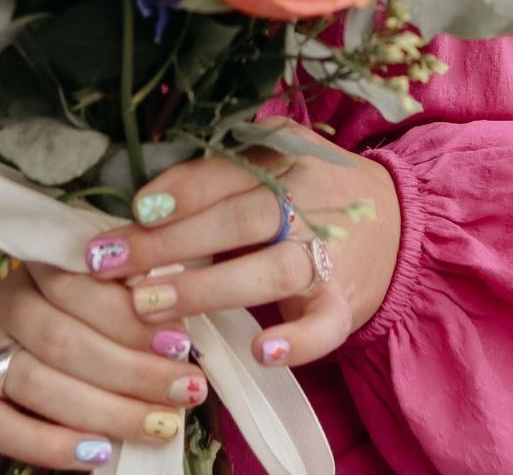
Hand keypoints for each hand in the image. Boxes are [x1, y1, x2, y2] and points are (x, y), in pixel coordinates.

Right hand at [0, 258, 207, 466]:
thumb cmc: (62, 308)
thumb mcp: (89, 283)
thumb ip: (126, 290)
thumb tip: (176, 310)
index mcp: (34, 262)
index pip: (79, 284)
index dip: (130, 317)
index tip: (181, 342)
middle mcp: (1, 302)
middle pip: (63, 339)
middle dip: (132, 371)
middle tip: (185, 390)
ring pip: (37, 384)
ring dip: (107, 411)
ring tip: (159, 424)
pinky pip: (1, 428)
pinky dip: (52, 446)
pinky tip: (99, 454)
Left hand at [81, 119, 401, 366]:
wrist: (397, 225)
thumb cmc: (310, 193)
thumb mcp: (273, 161)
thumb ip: (221, 171)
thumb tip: (142, 197)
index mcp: (283, 159)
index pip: (223, 172)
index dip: (177, 191)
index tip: (132, 213)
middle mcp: (306, 201)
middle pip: (238, 218)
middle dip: (170, 244)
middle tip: (115, 266)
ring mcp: (329, 254)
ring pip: (269, 268)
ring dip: (207, 288)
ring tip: (151, 306)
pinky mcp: (344, 303)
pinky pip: (324, 324)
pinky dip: (297, 341)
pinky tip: (262, 353)